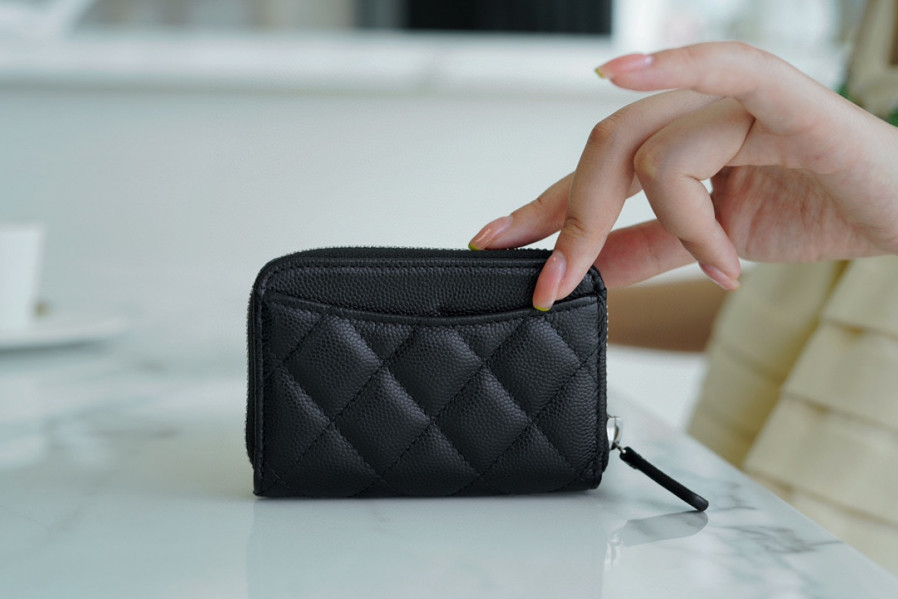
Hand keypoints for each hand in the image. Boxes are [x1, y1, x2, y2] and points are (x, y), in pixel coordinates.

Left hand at [468, 42, 897, 309]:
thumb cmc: (822, 212)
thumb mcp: (714, 247)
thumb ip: (651, 252)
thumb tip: (591, 274)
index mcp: (682, 147)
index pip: (596, 174)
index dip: (541, 208)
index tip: (493, 245)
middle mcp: (698, 116)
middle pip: (606, 152)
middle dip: (570, 220)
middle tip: (554, 281)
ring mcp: (738, 104)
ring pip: (654, 147)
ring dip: (680, 222)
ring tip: (724, 265)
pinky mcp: (787, 98)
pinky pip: (722, 70)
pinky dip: (671, 72)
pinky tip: (618, 74)